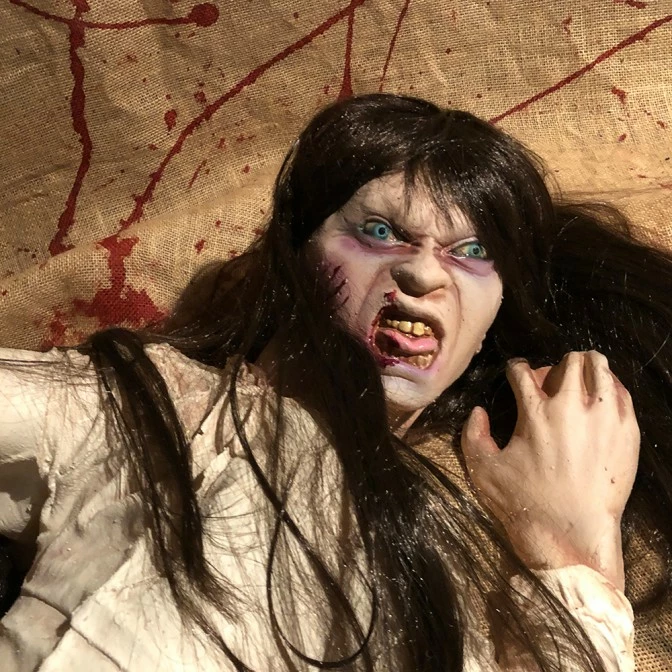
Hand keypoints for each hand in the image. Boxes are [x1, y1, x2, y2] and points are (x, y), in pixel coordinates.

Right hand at [462, 351, 639, 589]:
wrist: (572, 535)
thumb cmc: (525, 504)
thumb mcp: (483, 470)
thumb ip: (472, 435)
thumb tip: (479, 412)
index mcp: (534, 412)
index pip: (523, 371)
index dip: (516, 367)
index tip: (517, 372)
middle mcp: (571, 407)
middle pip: (569, 362)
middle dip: (558, 365)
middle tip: (554, 378)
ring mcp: (604, 418)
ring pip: (601, 369)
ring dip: (589, 367)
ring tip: (584, 375)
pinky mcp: (627, 432)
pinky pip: (623, 394)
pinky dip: (612, 388)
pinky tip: (604, 397)